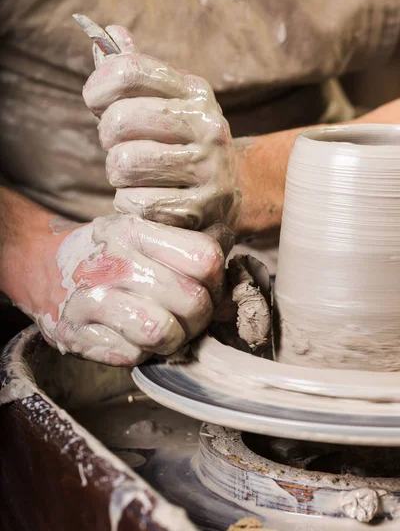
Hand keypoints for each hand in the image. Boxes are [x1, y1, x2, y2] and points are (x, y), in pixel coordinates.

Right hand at [32, 213, 226, 365]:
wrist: (43, 268)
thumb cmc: (107, 254)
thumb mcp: (143, 234)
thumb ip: (188, 245)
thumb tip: (233, 256)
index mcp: (134, 231)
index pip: (205, 258)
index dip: (217, 280)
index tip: (207, 287)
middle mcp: (113, 262)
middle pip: (193, 301)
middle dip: (198, 317)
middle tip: (186, 316)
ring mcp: (91, 299)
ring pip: (164, 333)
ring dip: (172, 340)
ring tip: (162, 328)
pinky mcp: (76, 334)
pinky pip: (133, 357)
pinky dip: (140, 353)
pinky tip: (130, 336)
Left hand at [82, 26, 239, 230]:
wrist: (228, 193)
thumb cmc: (181, 143)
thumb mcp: (167, 102)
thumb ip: (135, 73)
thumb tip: (109, 33)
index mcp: (195, 92)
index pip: (129, 71)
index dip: (98, 87)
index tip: (95, 101)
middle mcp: (209, 125)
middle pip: (119, 121)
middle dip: (107, 138)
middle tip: (119, 147)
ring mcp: (210, 169)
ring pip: (124, 164)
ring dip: (118, 176)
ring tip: (136, 176)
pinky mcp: (202, 208)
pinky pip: (136, 203)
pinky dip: (130, 205)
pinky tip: (147, 200)